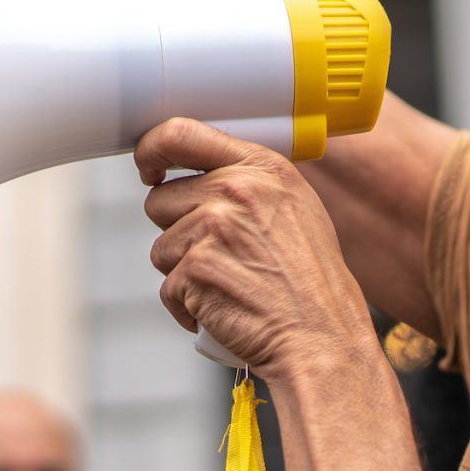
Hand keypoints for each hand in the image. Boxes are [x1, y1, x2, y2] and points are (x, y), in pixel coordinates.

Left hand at [136, 119, 378, 377]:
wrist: (322, 337)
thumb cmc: (310, 281)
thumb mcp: (294, 209)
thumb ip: (247, 183)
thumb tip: (196, 174)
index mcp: (261, 167)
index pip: (180, 133)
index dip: (151, 149)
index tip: (148, 166)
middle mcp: (236, 190)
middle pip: (159, 199)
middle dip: (177, 230)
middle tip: (218, 256)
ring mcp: (214, 228)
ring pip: (161, 247)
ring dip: (184, 273)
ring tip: (230, 285)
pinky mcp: (197, 269)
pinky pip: (168, 288)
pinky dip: (187, 307)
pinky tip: (223, 311)